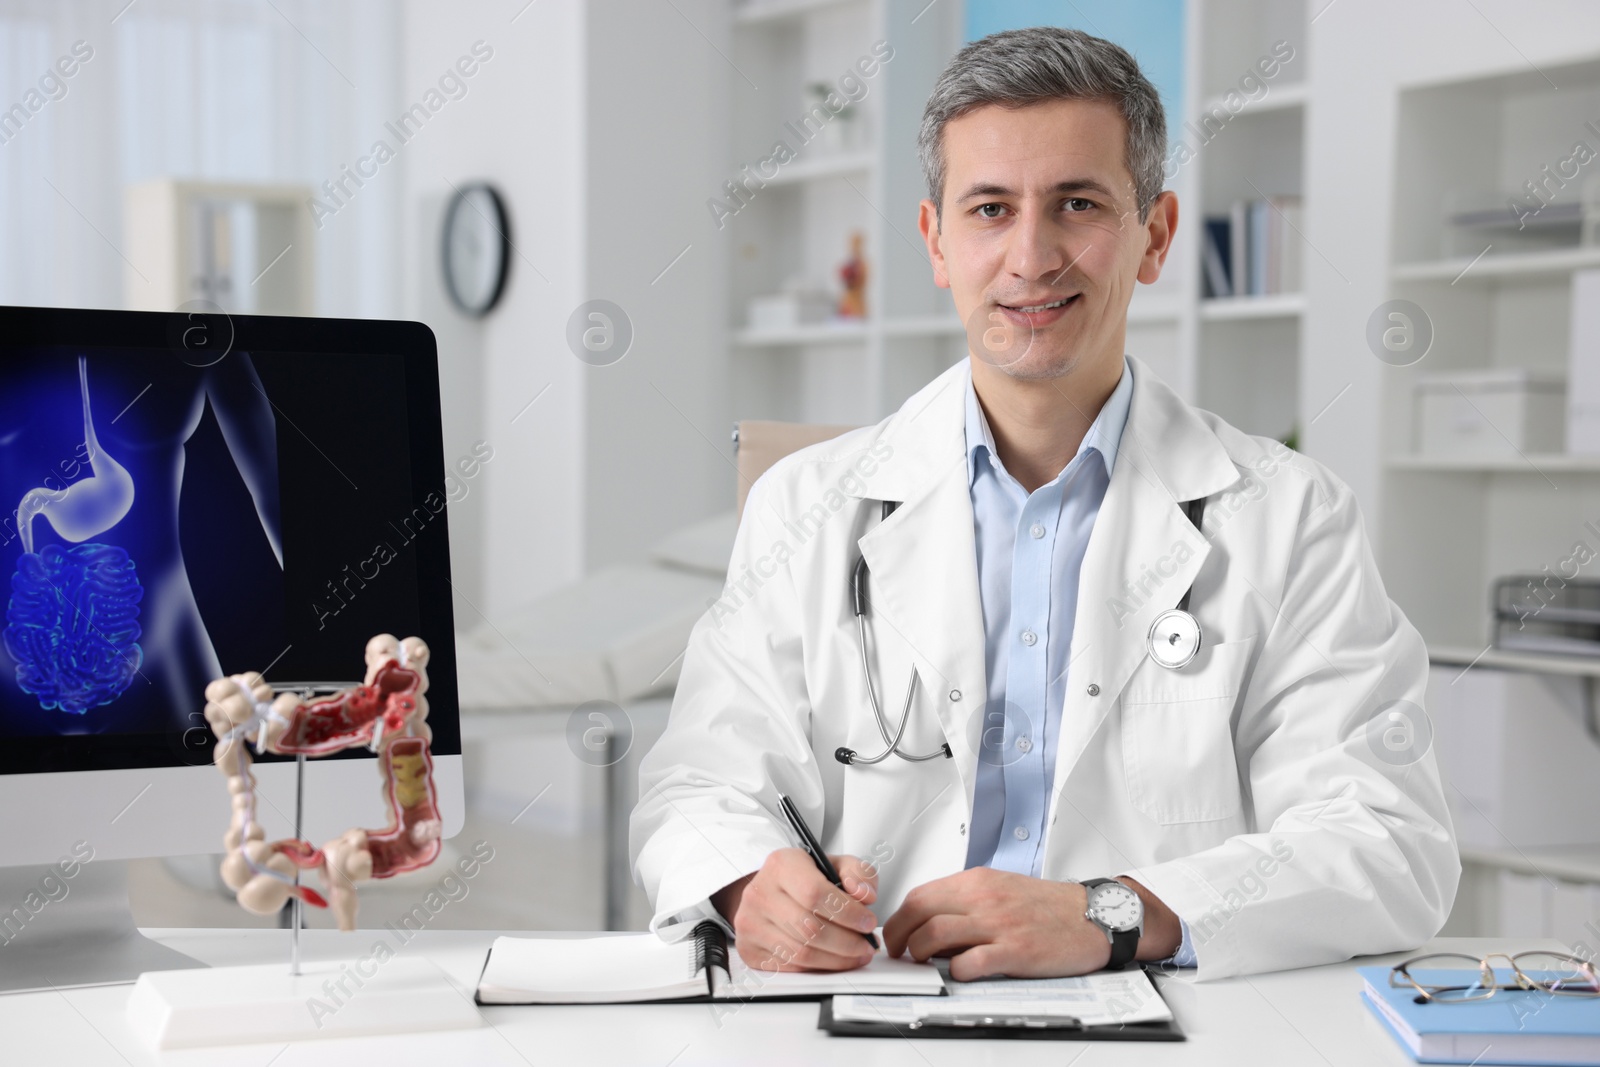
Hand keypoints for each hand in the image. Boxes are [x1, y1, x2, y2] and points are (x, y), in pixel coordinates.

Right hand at [711, 848, 879, 971]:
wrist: (771, 891)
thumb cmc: (806, 878)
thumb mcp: (835, 864)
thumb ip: (858, 872)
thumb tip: (865, 895)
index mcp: (781, 864)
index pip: (815, 893)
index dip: (848, 913)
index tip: (868, 922)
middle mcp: (760, 892)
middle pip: (809, 928)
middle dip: (847, 942)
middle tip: (866, 944)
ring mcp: (750, 923)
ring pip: (801, 953)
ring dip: (837, 959)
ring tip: (857, 953)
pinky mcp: (749, 949)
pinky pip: (790, 967)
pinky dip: (819, 967)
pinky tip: (834, 959)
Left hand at [882, 870, 1181, 980]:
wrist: (1094, 915)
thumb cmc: (1050, 906)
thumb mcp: (1002, 888)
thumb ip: (967, 900)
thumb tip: (934, 920)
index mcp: (978, 881)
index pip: (920, 894)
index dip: (899, 918)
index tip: (896, 933)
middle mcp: (983, 898)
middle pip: (919, 911)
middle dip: (898, 935)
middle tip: (899, 952)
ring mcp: (998, 924)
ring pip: (935, 934)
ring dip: (920, 952)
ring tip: (923, 964)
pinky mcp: (1014, 950)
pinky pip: (970, 962)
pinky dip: (956, 971)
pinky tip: (960, 973)